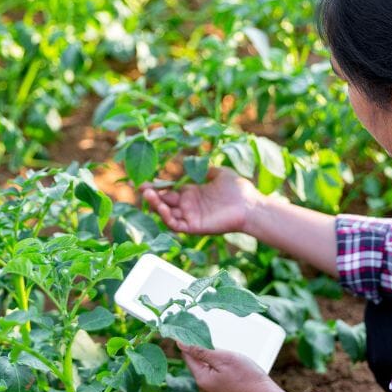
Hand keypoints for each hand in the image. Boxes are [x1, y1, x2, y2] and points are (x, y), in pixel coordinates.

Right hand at [140, 167, 259, 235]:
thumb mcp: (220, 173)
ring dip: (156, 205)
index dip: (157, 186)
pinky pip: (176, 224)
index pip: (170, 191)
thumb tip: (195, 164)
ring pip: (167, 214)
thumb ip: (205, 169)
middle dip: (151, 195)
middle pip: (165, 202)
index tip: (145, 181)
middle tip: (140, 187)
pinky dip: (166, 217)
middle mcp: (190, 206)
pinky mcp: (195, 227)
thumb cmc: (239, 189)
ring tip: (147, 195)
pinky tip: (161, 207)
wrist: (251, 205)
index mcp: (193, 193)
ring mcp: (191, 217)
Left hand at [178, 342, 299, 391]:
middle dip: (210, 357)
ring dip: (219, 368)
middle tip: (226, 351)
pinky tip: (239, 378)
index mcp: (202, 380)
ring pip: (211, 377)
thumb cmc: (248, 378)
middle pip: (201, 367)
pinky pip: (219, 386)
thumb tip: (180, 344)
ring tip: (236, 366)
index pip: (188, 357)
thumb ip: (201, 351)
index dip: (191, 344)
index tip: (196, 334)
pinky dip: (225, 379)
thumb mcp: (225, 358)